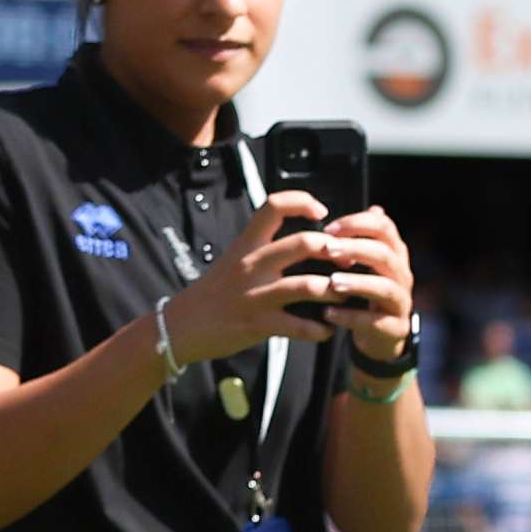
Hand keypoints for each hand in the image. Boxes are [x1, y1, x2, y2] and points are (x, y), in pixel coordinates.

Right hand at [161, 191, 344, 363]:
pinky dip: (320, 329)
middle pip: (302, 243)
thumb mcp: (235, 259)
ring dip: (334, 290)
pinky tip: (327, 329)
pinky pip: (298, 326)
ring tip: (345, 295)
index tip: (322, 213)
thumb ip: (264, 247)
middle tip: (347, 261)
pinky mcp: (258, 324)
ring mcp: (256, 294)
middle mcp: (253, 264)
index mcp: (248, 244)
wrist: (183, 325)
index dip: (303, 201)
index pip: (274, 205)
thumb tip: (302, 239)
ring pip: (307, 285)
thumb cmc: (216, 291)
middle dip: (333, 250)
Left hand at [323, 206, 419, 364]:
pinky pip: (374, 322)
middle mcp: (401, 275)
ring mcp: (400, 302)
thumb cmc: (369, 295)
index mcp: (394, 254)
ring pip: (384, 287)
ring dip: (357, 282)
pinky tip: (329, 313)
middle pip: (384, 254)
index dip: (357, 223)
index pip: (384, 227)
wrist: (382, 338)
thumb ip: (367, 239)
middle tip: (328, 249)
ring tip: (332, 282)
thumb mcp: (370, 265)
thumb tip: (374, 209)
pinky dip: (350, 317)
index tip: (329, 228)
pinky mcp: (394, 328)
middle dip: (355, 249)